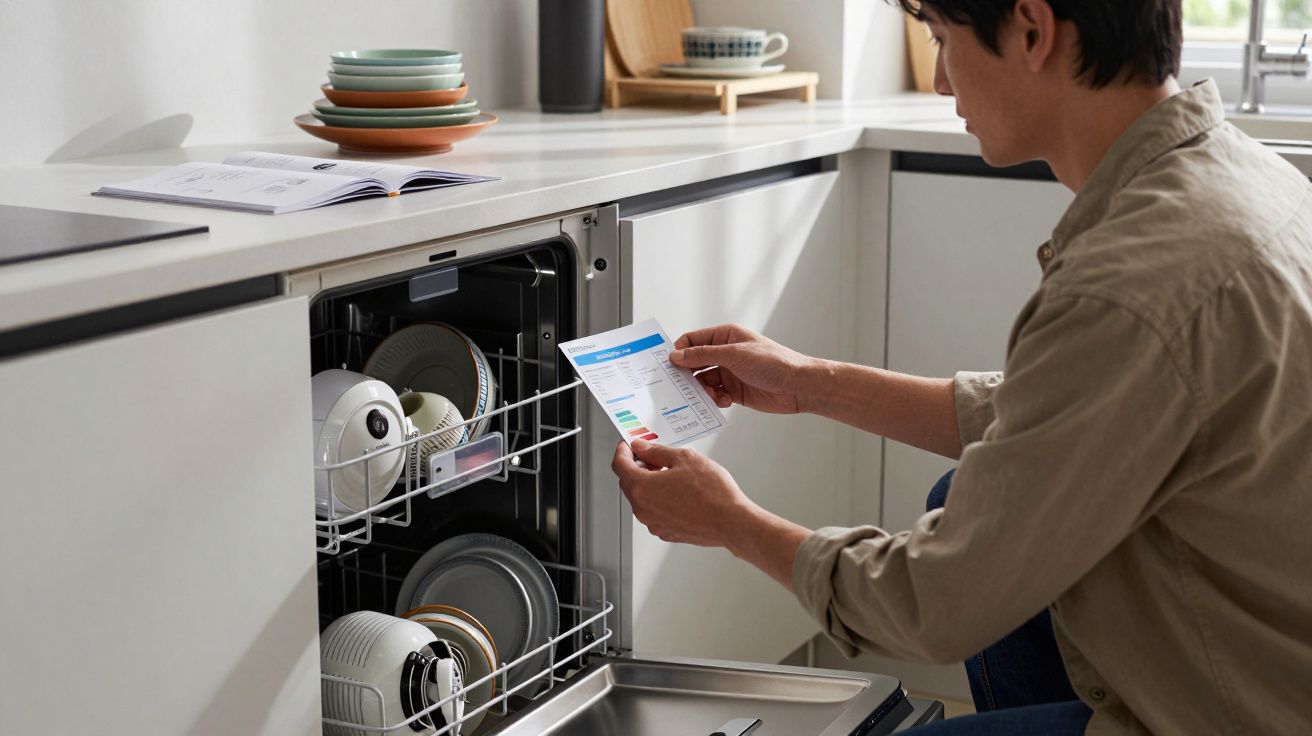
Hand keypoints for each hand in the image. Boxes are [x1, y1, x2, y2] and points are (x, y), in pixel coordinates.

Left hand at [611, 439, 811, 590]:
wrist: (730, 521)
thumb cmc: (712, 492)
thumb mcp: (684, 458)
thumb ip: (656, 451)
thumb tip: (642, 448)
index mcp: (642, 487)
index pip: (619, 465)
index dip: (623, 451)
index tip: (629, 445)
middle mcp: (643, 509)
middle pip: (628, 482)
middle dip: (637, 466)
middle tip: (653, 456)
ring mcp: (653, 523)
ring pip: (641, 498)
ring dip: (649, 483)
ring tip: (671, 473)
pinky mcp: (666, 532)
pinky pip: (654, 511)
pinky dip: (659, 499)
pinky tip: (678, 491)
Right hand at [670, 324, 816, 414]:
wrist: (797, 386)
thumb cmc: (772, 362)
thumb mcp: (734, 355)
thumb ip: (703, 355)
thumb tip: (676, 355)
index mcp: (725, 337)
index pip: (692, 340)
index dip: (679, 351)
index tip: (668, 366)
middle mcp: (725, 353)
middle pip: (694, 363)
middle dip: (687, 375)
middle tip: (680, 387)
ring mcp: (729, 372)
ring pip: (703, 382)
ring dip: (703, 391)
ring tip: (712, 395)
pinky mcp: (734, 391)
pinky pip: (714, 395)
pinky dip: (715, 400)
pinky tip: (724, 401)